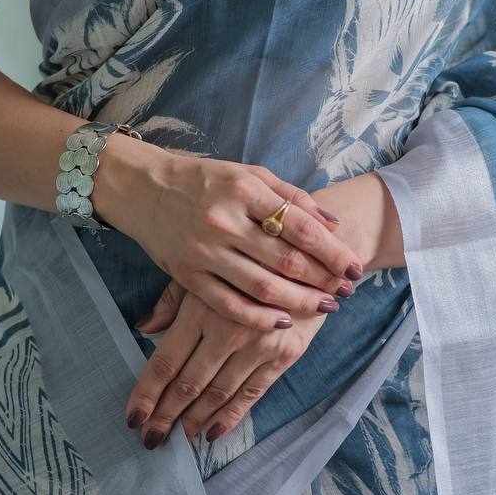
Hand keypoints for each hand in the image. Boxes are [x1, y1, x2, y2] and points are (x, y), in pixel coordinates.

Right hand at [92, 133, 364, 330]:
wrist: (141, 188)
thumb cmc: (203, 180)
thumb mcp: (248, 173)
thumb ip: (291, 196)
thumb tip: (332, 224)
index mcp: (244, 189)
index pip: (299, 226)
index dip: (332, 250)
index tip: (354, 266)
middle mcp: (225, 220)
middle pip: (286, 260)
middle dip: (322, 279)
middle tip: (346, 291)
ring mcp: (204, 250)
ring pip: (262, 286)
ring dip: (299, 301)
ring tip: (324, 307)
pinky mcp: (187, 275)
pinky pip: (229, 304)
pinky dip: (259, 317)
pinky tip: (282, 321)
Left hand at [124, 280, 328, 447]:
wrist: (309, 256)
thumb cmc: (247, 261)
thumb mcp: (206, 269)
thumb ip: (172, 299)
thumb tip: (143, 328)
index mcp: (201, 308)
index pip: (165, 361)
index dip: (147, 393)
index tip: (132, 418)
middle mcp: (228, 330)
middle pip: (189, 383)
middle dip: (166, 415)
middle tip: (149, 439)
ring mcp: (258, 345)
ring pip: (219, 392)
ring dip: (195, 419)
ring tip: (178, 438)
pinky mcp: (284, 355)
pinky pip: (252, 393)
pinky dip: (231, 416)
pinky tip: (213, 432)